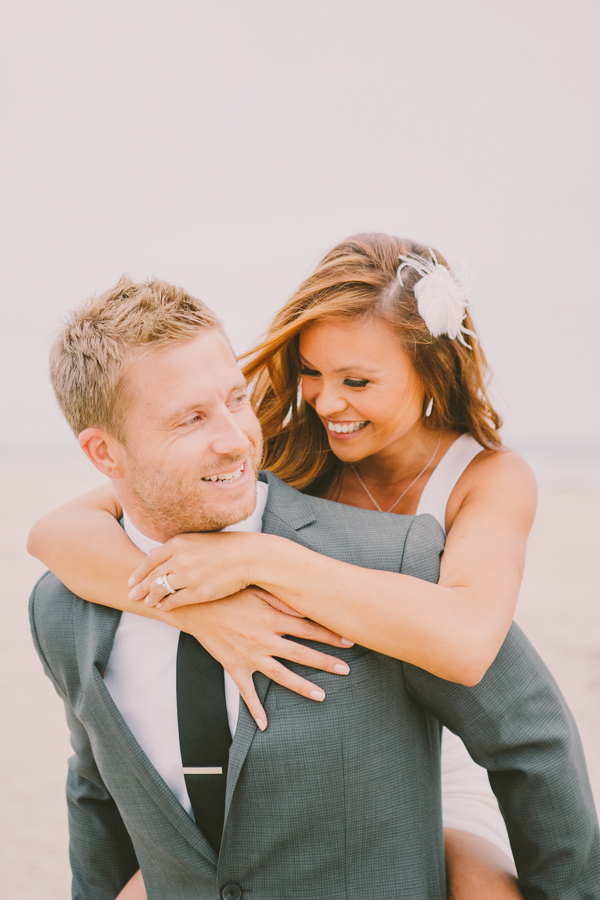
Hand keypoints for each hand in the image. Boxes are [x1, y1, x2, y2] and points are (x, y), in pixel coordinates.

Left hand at [127, 531, 258, 608]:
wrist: (248, 557)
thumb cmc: (226, 546)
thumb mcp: (197, 539)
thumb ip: (175, 547)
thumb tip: (153, 550)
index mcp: (178, 543)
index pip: (150, 560)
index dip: (139, 571)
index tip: (132, 579)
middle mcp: (179, 559)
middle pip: (152, 576)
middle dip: (140, 586)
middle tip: (131, 594)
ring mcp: (187, 576)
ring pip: (160, 589)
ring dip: (151, 597)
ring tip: (147, 602)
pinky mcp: (197, 592)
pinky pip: (174, 601)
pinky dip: (165, 604)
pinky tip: (162, 606)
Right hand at [171, 587, 353, 729]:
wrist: (195, 607)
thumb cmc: (228, 594)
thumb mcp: (257, 591)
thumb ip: (282, 600)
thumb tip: (308, 605)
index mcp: (271, 619)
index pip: (308, 629)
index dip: (330, 635)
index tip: (350, 640)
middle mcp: (263, 640)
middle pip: (301, 653)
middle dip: (325, 662)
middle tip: (346, 670)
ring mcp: (249, 656)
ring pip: (281, 675)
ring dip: (302, 686)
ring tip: (321, 695)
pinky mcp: (234, 667)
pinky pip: (246, 692)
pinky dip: (255, 710)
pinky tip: (265, 725)